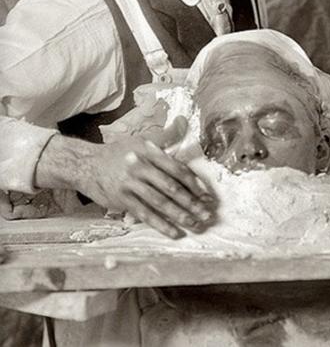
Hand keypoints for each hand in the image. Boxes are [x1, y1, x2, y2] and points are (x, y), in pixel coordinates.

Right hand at [79, 117, 216, 238]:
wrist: (87, 164)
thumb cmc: (119, 153)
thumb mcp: (141, 141)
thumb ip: (164, 142)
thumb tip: (184, 131)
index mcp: (150, 152)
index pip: (177, 169)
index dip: (194, 183)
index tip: (206, 195)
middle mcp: (141, 167)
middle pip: (171, 188)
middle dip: (192, 202)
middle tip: (207, 213)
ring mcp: (130, 184)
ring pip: (160, 203)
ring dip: (180, 215)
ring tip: (195, 224)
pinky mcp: (121, 199)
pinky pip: (145, 214)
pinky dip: (161, 225)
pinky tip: (174, 232)